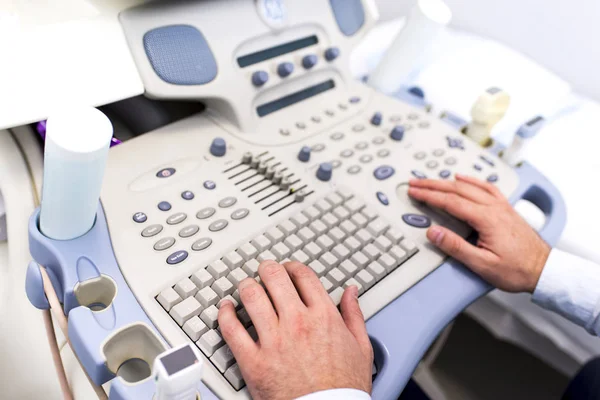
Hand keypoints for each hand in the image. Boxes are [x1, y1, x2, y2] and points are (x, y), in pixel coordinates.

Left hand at [218, 260, 372, 399]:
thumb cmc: (344, 387)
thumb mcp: (361, 347)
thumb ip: (354, 315)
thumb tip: (350, 291)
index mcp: (323, 317)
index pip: (302, 275)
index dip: (292, 266)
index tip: (288, 269)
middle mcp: (297, 323)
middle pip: (274, 278)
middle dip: (267, 269)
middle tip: (264, 271)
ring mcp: (273, 341)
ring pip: (251, 296)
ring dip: (246, 286)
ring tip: (246, 286)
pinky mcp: (254, 361)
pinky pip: (231, 329)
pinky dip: (225, 314)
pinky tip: (226, 308)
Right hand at [408, 174, 550, 292]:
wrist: (544, 269)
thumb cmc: (517, 270)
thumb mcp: (482, 264)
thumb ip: (456, 247)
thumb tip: (433, 233)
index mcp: (486, 219)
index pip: (450, 201)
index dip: (429, 196)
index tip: (414, 193)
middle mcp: (494, 208)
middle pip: (457, 189)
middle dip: (433, 185)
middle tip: (415, 183)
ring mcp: (501, 206)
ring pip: (470, 186)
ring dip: (447, 181)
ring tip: (431, 180)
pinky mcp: (506, 209)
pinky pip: (486, 187)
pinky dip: (471, 181)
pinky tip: (463, 178)